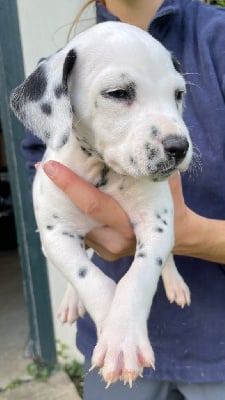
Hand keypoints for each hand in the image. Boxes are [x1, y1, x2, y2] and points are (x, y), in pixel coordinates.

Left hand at [43, 161, 224, 262]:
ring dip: (63, 203)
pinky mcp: (102, 253)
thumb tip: (128, 142)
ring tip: (52, 176)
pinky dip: (71, 214)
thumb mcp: (165, 183)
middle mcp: (117, 241)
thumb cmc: (170, 201)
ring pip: (76, 225)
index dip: (70, 184)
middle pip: (77, 215)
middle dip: (60, 191)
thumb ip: (148, 167)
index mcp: (132, 223)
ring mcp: (108, 251)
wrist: (177, 234)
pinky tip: (65, 197)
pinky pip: (81, 232)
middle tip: (42, 165)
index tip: (49, 166)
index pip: (93, 203)